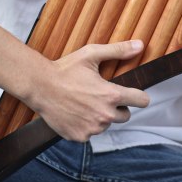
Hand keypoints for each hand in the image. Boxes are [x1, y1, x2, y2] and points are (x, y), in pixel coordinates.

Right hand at [25, 40, 150, 142]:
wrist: (39, 86)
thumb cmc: (65, 69)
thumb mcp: (91, 55)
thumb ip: (118, 51)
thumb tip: (140, 45)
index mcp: (111, 95)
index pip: (142, 101)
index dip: (139, 96)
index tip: (134, 95)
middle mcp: (105, 115)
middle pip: (125, 116)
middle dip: (118, 107)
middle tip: (101, 96)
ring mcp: (92, 128)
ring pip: (106, 124)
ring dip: (100, 117)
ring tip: (84, 103)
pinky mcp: (79, 137)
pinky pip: (90, 133)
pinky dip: (85, 125)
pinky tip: (75, 113)